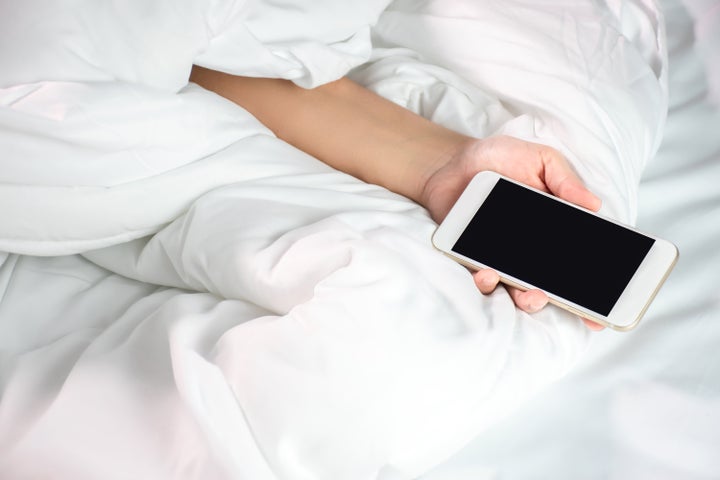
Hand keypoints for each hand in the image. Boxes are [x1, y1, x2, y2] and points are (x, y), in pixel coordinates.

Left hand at [420, 135, 603, 329]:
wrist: (452, 164)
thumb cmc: (498, 159)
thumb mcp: (540, 160)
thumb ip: (564, 180)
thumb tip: (594, 204)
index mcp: (553, 230)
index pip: (577, 260)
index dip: (592, 287)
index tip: (606, 306)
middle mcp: (530, 252)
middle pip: (551, 284)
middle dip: (561, 298)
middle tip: (563, 295)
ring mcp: (502, 260)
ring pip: (518, 291)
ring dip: (527, 298)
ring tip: (533, 294)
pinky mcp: (473, 261)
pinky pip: (483, 280)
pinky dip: (487, 282)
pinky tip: (488, 274)